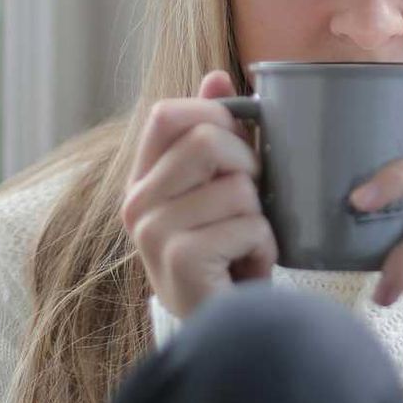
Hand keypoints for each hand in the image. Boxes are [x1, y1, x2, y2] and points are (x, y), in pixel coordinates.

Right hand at [122, 72, 277, 318]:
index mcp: (143, 179)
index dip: (213, 115)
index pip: (167, 114)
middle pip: (207, 142)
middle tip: (251, 200)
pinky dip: (265, 246)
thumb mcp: (218, 188)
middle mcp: (137, 204)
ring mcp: (154, 233)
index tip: (237, 141)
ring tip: (245, 243)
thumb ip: (213, 133)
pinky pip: (249, 225)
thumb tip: (216, 77)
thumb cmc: (225, 250)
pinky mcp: (181, 260)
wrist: (222, 325)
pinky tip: (248, 266)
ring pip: (238, 187)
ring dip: (260, 217)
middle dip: (249, 165)